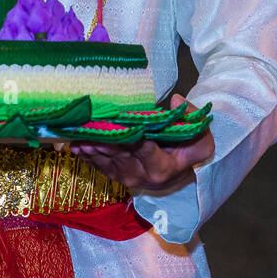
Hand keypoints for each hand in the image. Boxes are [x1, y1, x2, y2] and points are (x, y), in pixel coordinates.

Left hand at [67, 95, 213, 193]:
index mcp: (161, 168)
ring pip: (105, 160)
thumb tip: (174, 100)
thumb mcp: (201, 139)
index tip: (119, 122)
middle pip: (119, 153)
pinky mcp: (114, 176)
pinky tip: (75, 144)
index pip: (144, 149)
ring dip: (91, 147)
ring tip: (79, 134)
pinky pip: (97, 165)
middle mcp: (140, 175)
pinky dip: (86, 154)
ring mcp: (124, 178)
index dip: (131, 136)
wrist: (178, 175)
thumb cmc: (188, 152)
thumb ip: (192, 119)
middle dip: (105, 138)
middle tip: (91, 125)